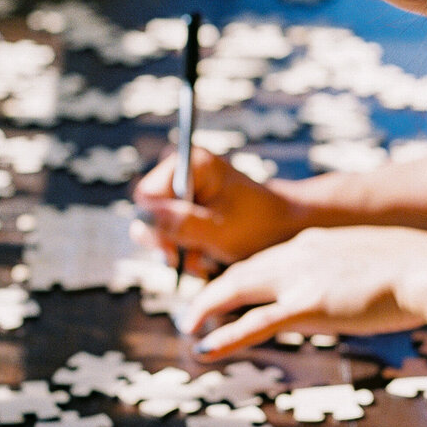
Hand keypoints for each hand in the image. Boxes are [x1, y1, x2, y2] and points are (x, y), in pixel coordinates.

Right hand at [132, 147, 304, 267]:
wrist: (285, 229)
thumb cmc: (259, 223)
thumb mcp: (219, 229)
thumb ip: (180, 224)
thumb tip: (140, 222)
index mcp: (190, 163)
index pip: (147, 196)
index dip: (153, 226)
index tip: (172, 252)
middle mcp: (182, 172)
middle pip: (149, 212)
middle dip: (167, 242)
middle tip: (188, 262)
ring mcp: (184, 191)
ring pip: (158, 227)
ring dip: (178, 251)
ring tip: (204, 263)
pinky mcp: (188, 208)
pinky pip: (171, 233)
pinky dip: (185, 251)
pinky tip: (205, 261)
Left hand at [182, 225, 426, 357]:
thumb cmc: (416, 269)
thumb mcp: (376, 263)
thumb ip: (353, 274)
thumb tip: (359, 288)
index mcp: (317, 242)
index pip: (269, 258)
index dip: (246, 275)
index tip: (233, 288)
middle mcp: (299, 253)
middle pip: (242, 270)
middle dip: (215, 290)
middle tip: (195, 309)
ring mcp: (299, 278)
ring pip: (236, 289)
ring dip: (207, 308)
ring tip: (189, 325)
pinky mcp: (305, 305)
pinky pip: (253, 323)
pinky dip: (224, 336)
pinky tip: (204, 348)